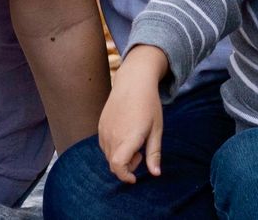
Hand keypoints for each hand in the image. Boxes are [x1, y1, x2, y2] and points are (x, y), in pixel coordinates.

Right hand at [97, 47, 166, 183]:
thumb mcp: (156, 129)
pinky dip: (113, 147)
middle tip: (140, 154)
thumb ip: (154, 153)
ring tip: (134, 142)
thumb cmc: (149, 104)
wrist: (133, 80)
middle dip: (126, 166)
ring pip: (107, 155)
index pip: (118, 166)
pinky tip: (125, 135)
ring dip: (119, 157)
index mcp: (128, 137)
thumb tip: (155, 174)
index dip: (125, 176)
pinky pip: (104, 144)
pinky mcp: (101, 124)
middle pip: (113, 164)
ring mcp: (104, 129)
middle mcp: (113, 135)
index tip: (135, 177)